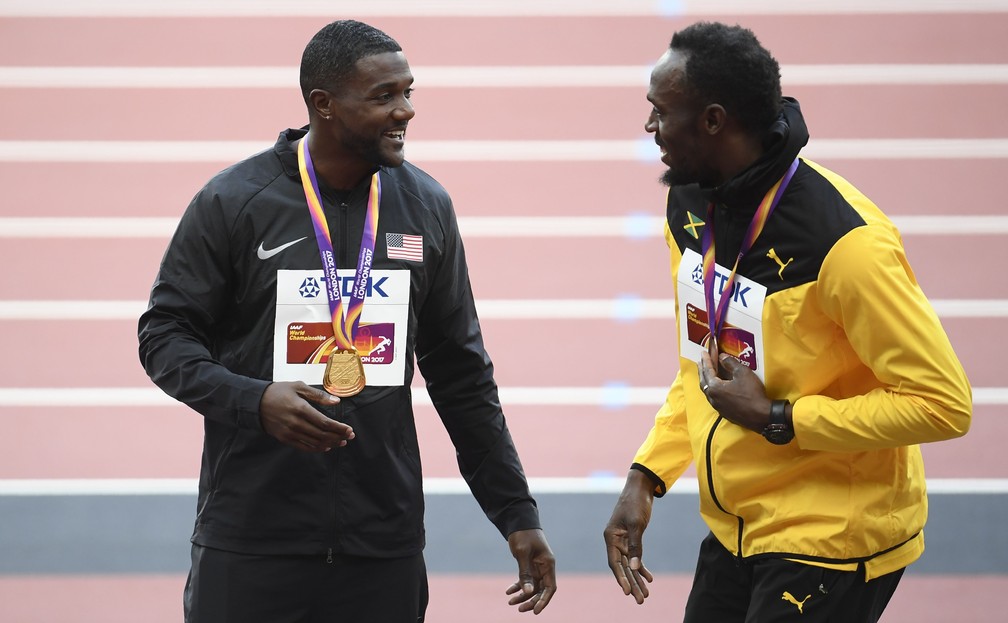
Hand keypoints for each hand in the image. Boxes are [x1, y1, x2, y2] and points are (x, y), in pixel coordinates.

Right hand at [259, 381, 353, 451]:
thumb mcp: (299, 387)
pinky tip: (326, 446)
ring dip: (330, 444)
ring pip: (314, 443)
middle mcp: (296, 423)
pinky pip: (304, 447)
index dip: (339, 428)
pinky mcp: (285, 439)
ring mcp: (289, 433)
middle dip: (338, 436)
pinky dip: (316, 448)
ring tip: (341, 442)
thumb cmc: (278, 392)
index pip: (325, 423)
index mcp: (301, 408)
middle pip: (322, 435)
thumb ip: (319, 395)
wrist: (255, 402)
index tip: (349, 430)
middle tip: (349, 437)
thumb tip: (336, 401)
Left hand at [505, 528, 556, 613]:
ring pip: (532, 587)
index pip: (550, 587)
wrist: (518, 520)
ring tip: (510, 602)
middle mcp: (544, 567)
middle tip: (519, 609)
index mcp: (548, 563)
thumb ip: (525, 573)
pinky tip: (508, 592)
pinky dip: (518, 586)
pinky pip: (525, 580)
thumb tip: (527, 592)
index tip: (535, 611)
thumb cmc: (522, 534)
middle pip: (541, 590)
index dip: (544, 600)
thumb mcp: (522, 553)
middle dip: (531, 601)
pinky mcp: (529, 565)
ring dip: (523, 595)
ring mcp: (537, 566)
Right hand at [603, 470, 654, 603]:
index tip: (627, 592)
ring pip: (630, 565)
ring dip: (637, 579)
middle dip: (632, 584)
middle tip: (640, 600)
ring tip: (646, 594)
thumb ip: (635, 546)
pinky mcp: (631, 538)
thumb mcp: (637, 525)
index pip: (614, 563)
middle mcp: (614, 541)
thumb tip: (635, 568)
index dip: (621, 578)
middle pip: (622, 567)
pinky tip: (649, 578)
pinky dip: (642, 567)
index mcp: (610, 537)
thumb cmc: (636, 503)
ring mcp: (622, 540)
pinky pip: (635, 557)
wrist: (641, 488)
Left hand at [697, 352, 771, 432]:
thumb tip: (722, 357)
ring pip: (707, 390)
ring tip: (706, 372)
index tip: (703, 352)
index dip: (706, 360)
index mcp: (714, 387)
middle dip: (702, 370)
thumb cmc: (752, 393)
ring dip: (706, 380)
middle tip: (701, 361)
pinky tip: (716, 387)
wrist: (760, 416)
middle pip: (703, 381)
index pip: (707, 370)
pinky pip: (713, 397)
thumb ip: (730, 363)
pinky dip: (712, 389)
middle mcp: (712, 398)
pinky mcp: (723, 412)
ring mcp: (717, 406)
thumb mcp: (742, 373)